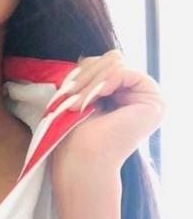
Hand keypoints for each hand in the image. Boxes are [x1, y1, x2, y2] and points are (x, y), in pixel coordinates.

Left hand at [50, 49, 164, 193]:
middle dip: (85, 76)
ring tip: (76, 105)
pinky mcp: (154, 103)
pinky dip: (102, 84)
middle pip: (112, 58)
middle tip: (68, 100)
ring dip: (89, 83)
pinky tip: (90, 102)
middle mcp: (141, 95)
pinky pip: (123, 72)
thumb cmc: (75, 136)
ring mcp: (151, 99)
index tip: (65, 92)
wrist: (81, 161)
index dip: (83, 72)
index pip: (105, 61)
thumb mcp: (83, 95)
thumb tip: (86, 57)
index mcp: (125, 95)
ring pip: (115, 63)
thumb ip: (92, 76)